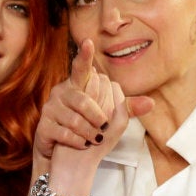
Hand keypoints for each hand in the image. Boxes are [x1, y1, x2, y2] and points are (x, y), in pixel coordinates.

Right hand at [32, 38, 152, 165]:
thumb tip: (151, 103)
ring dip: (89, 132)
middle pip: (84, 102)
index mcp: (77, 86)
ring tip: (94, 138)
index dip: (85, 56)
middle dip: (97, 117)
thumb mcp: (106, 116)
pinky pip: (64, 133)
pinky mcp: (43, 126)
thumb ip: (125, 108)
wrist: (63, 153)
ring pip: (74, 120)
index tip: (88, 42)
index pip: (81, 68)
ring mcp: (50, 109)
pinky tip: (81, 144)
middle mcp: (61, 93)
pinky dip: (77, 141)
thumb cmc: (86, 127)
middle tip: (103, 128)